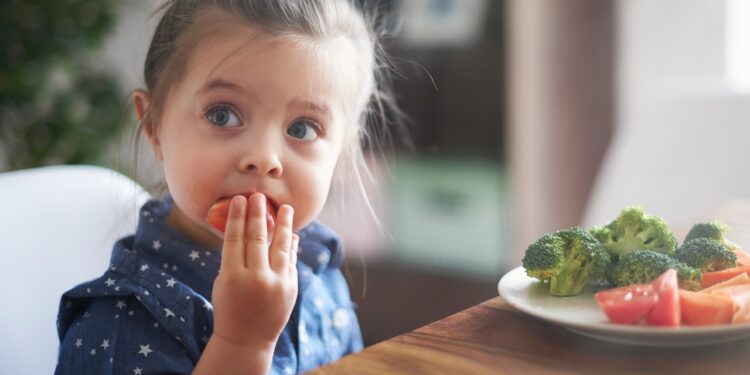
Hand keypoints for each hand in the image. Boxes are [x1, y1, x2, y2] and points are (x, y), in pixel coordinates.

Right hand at [210, 193, 298, 347]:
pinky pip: (291, 260)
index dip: (237, 217)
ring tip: (286, 208)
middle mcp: (256, 279)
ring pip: (281, 246)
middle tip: (259, 196)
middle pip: (257, 238)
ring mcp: (276, 283)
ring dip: (284, 225)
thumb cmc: (230, 306)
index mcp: (232, 277)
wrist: (247, 338)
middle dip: (258, 215)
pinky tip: (291, 233)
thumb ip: (235, 258)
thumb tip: (246, 229)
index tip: (240, 200)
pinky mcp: (290, 288)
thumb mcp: (224, 282)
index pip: (235, 239)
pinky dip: (291, 246)